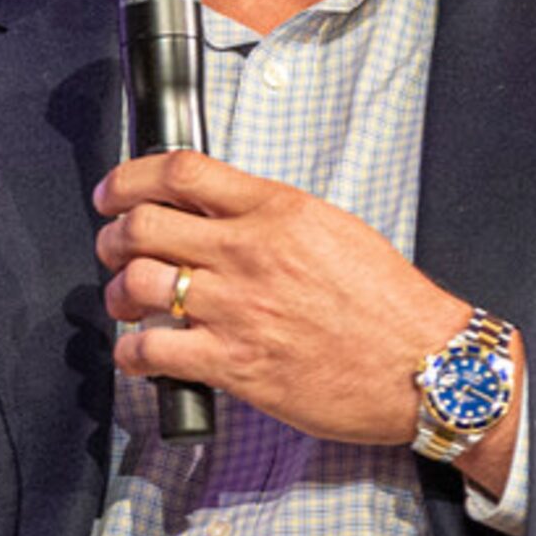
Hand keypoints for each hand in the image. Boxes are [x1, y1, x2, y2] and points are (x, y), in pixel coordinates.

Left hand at [93, 152, 472, 447]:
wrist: (423, 364)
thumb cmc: (388, 303)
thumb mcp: (332, 229)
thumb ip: (272, 216)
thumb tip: (219, 212)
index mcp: (277, 210)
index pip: (180, 171)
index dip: (129, 178)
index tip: (113, 193)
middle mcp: (250, 252)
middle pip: (143, 224)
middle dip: (112, 237)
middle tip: (113, 249)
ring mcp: (239, 309)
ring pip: (136, 283)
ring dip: (116, 294)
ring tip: (125, 304)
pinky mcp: (235, 364)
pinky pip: (152, 351)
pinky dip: (132, 354)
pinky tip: (140, 354)